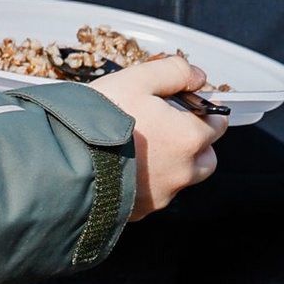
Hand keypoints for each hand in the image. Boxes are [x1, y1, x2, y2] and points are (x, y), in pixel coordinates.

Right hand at [90, 52, 225, 216]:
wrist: (64, 162)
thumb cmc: (100, 119)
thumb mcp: (137, 79)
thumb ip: (174, 72)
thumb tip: (197, 77)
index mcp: (189, 137)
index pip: (218, 122)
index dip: (204, 110)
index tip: (188, 105)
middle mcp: (183, 170)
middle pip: (207, 157)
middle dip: (195, 142)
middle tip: (168, 127)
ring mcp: (162, 195)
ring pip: (181, 179)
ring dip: (172, 165)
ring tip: (142, 149)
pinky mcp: (141, 211)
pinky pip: (154, 195)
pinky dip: (146, 182)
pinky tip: (124, 166)